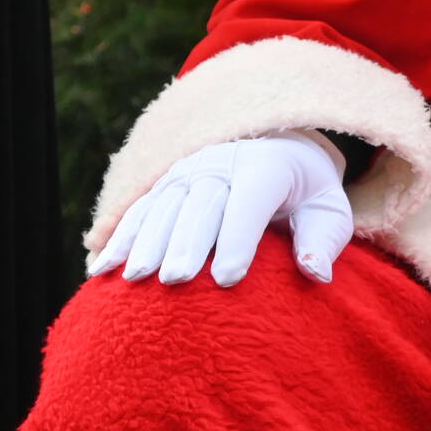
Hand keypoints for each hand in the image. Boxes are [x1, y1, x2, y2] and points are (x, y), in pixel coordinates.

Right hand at [88, 131, 354, 287]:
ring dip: (146, 241)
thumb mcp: (328, 210)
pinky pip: (139, 211)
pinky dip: (119, 238)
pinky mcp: (165, 185)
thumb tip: (317, 273)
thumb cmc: (306, 193)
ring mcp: (188, 172)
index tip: (228, 279)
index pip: (250, 202)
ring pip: (164, 206)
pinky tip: (102, 269)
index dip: (238, 239)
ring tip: (133, 277)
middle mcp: (222, 164)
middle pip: (201, 205)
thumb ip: (323, 239)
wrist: (278, 149)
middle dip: (186, 243)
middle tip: (175, 281)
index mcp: (267, 167)